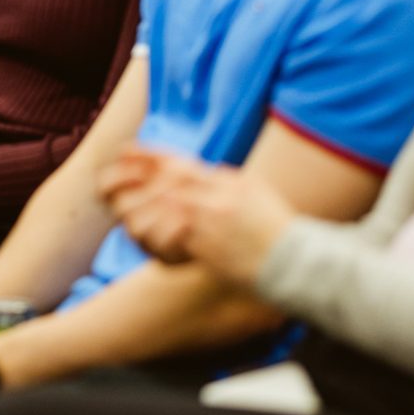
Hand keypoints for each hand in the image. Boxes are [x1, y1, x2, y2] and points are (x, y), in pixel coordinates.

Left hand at [100, 146, 293, 284]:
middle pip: (167, 181)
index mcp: (229, 180)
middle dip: (138, 180)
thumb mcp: (256, 193)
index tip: (127, 151)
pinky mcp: (207, 245)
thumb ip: (226, 182)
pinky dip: (155, 237)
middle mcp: (218, 195)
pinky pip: (170, 237)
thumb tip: (205, 173)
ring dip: (143, 211)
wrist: (297, 263)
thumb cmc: (279, 231)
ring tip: (128, 215)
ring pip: (163, 207)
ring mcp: (212, 219)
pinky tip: (146, 239)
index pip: (181, 163)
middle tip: (116, 182)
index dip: (151, 157)